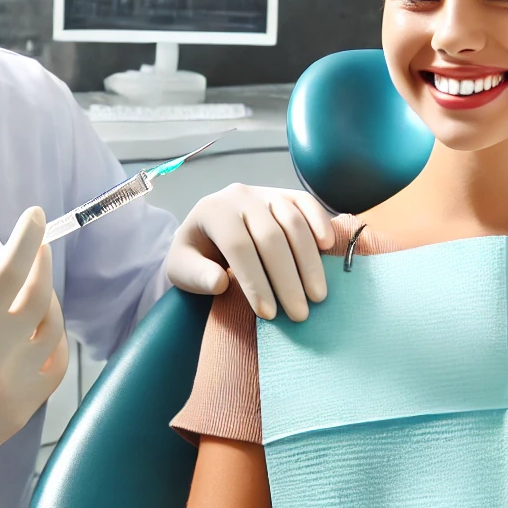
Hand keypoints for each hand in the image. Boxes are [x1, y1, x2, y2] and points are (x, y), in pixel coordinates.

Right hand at [0, 207, 69, 507]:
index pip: (9, 279)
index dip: (26, 240)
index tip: (36, 215)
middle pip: (40, 303)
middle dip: (40, 265)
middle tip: (34, 245)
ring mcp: (13, 399)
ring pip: (53, 336)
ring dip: (49, 302)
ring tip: (32, 284)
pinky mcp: (17, 420)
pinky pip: (53, 371)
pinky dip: (53, 342)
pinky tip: (38, 327)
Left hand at [166, 185, 334, 321]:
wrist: (205, 228)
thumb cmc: (196, 254)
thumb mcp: (181, 269)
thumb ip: (196, 276)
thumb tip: (220, 282)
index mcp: (212, 212)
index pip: (238, 246)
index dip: (255, 281)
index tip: (268, 314)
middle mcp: (240, 196)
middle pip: (270, 236)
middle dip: (287, 278)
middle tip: (299, 313)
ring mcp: (265, 192)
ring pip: (293, 221)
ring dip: (308, 260)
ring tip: (316, 295)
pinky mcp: (284, 194)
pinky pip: (306, 203)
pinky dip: (320, 223)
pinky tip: (326, 249)